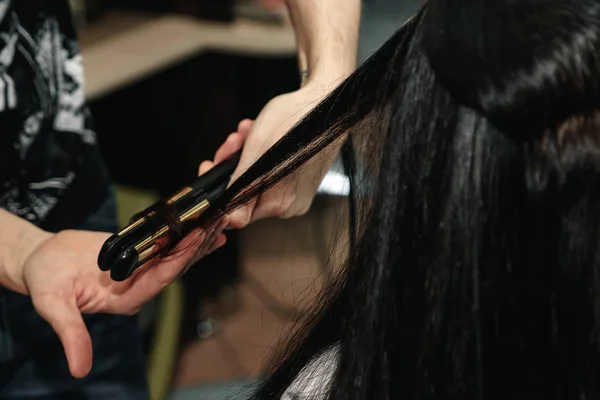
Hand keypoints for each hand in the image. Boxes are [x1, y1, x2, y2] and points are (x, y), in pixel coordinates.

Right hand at [20, 219, 226, 378]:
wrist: (40, 261)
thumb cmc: (45, 282)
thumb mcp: (53, 306)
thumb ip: (70, 334)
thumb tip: (79, 370)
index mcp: (125, 299)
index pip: (159, 280)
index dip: (178, 260)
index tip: (195, 241)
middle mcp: (138, 287)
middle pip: (175, 267)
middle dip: (197, 247)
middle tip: (218, 223)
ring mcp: (140, 270)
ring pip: (175, 256)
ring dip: (197, 240)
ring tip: (219, 220)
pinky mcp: (139, 255)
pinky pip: (165, 245)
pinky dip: (183, 235)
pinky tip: (201, 224)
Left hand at [200, 82, 343, 227]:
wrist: (328, 102)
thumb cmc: (294, 121)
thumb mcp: (257, 152)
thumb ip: (240, 189)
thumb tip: (229, 221)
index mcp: (278, 204)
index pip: (235, 209)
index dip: (220, 188)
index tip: (212, 165)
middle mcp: (289, 205)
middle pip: (245, 192)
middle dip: (234, 163)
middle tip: (233, 140)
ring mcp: (297, 194)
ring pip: (256, 179)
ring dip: (246, 154)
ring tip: (248, 130)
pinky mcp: (302, 181)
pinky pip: (270, 173)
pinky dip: (260, 153)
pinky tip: (259, 131)